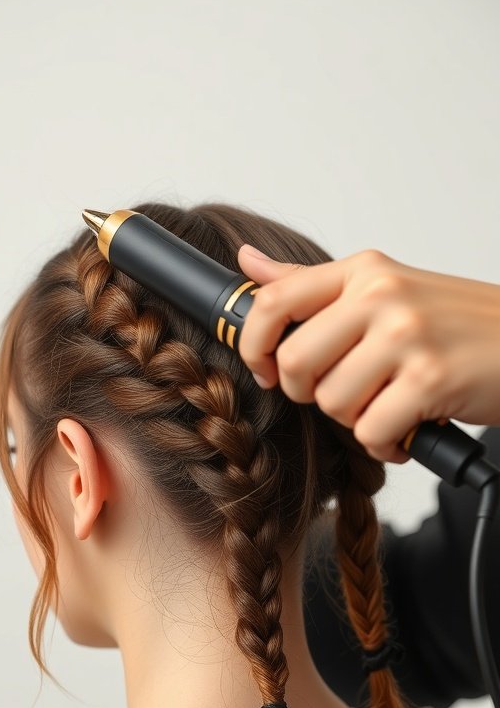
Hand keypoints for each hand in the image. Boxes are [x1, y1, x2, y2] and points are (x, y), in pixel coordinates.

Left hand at [237, 246, 499, 464]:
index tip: (268, 370)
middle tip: (346, 396)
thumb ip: (314, 284)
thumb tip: (249, 263)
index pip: (274, 301)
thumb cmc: (459, 325)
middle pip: (296, 363)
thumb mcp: (386, 289)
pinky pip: (370, 432)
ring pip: (332, 403)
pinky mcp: (429, 379)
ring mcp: (406, 335)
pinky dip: (386, 444)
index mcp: (365, 272)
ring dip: (358, 421)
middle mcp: (382, 295)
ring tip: (391, 407)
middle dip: (312, 395)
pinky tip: (410, 428)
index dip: (254, 346)